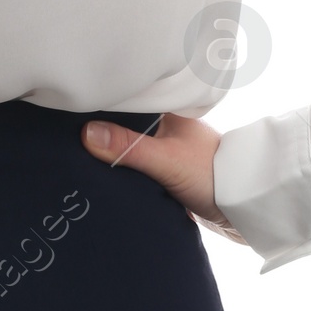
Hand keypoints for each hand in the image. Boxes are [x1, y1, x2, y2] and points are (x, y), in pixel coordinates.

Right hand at [82, 115, 249, 243]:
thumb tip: (86, 133)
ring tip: (76, 157)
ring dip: (112, 154)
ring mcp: (166, 149)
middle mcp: (165, 127)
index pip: (124, 101)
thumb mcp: (165, 161)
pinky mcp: (167, 172)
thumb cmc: (212, 176)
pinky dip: (123, 171)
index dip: (98, 106)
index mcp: (166, 112)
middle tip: (66, 138)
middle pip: (122, 125)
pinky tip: (105, 177)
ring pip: (129, 147)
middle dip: (100, 132)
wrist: (244, 208)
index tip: (69, 110)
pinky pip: (136, 166)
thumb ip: (128, 148)